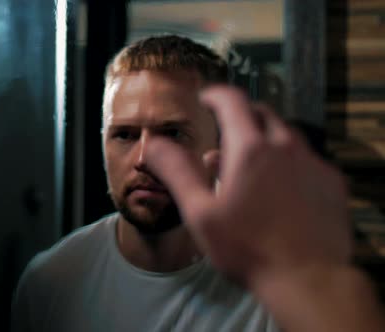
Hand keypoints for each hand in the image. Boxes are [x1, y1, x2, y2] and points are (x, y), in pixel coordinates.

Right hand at [144, 85, 352, 286]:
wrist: (307, 279)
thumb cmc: (247, 248)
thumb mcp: (200, 213)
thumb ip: (177, 172)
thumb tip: (153, 144)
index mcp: (250, 149)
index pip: (233, 101)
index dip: (216, 95)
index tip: (206, 98)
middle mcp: (285, 146)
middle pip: (262, 113)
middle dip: (241, 116)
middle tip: (225, 134)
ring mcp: (313, 163)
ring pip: (287, 135)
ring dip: (265, 139)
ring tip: (249, 166)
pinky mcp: (331, 182)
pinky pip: (306, 158)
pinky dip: (288, 161)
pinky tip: (280, 188)